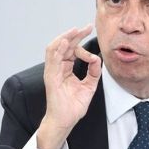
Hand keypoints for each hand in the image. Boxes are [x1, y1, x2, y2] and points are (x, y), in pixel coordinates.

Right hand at [37, 25, 101, 148]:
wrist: (66, 121)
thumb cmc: (73, 106)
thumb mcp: (89, 86)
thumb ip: (94, 72)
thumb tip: (97, 59)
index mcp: (65, 69)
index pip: (71, 50)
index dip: (81, 43)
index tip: (92, 41)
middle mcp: (57, 68)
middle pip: (63, 46)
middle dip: (74, 35)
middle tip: (86, 27)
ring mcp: (53, 72)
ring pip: (54, 49)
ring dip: (64, 38)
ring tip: (74, 30)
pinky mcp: (51, 79)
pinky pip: (52, 61)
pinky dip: (57, 50)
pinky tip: (64, 42)